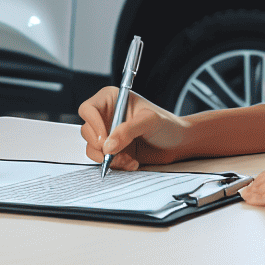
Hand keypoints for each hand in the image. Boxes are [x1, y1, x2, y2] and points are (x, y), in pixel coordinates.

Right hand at [77, 86, 191, 169]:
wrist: (177, 144)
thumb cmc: (167, 125)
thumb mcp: (149, 121)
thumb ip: (128, 130)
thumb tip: (108, 145)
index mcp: (112, 100)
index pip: (88, 109)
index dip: (93, 124)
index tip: (104, 138)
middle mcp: (107, 117)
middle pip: (87, 131)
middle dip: (100, 145)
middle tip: (114, 152)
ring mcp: (108, 135)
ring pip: (92, 148)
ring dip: (108, 158)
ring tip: (128, 159)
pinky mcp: (112, 151)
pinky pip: (103, 160)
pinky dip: (115, 164)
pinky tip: (131, 162)